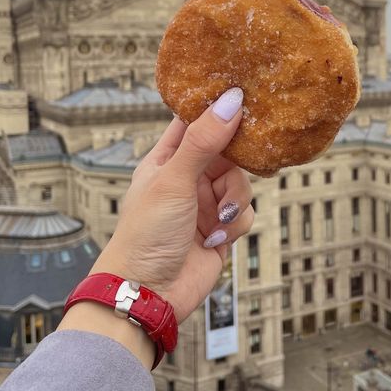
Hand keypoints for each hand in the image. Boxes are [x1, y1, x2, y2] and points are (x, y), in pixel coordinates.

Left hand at [89, 87, 253, 322]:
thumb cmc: (145, 234)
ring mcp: (206, 204)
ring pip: (241, 184)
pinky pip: (245, 214)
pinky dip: (236, 226)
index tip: (242, 96)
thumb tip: (231, 101)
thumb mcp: (174, 180)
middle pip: (228, 153)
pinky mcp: (221, 229)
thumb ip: (203, 141)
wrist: (149, 294)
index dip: (216, 108)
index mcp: (168, 159)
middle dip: (236, 166)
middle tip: (239, 167)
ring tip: (220, 220)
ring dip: (236, 202)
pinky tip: (215, 240)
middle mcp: (189, 177)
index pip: (194, 122)